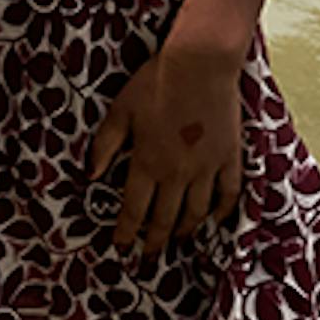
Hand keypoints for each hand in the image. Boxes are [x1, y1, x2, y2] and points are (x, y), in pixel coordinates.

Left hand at [88, 35, 245, 258]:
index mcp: (147, 162)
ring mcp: (206, 167)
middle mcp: (176, 173)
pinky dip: (222, 210)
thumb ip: (104, 145)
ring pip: (196, 211)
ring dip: (185, 230)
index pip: (134, 209)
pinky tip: (215, 220)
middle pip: (165, 218)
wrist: (199, 64)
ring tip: (178, 240)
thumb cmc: (155, 83)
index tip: (121, 247)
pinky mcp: (229, 157)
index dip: (126, 232)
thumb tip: (91, 175)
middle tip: (148, 255)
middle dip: (154, 241)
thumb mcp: (120, 111)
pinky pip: (228, 193)